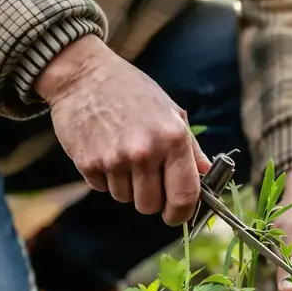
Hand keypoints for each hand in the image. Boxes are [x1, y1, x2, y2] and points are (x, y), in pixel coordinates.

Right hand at [37, 35, 210, 224]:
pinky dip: (105, 177)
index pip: (184, 196)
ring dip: (126, 186)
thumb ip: (191, 149)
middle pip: (150, 205)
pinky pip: (102, 188)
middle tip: (146, 177)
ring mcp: (114, 160)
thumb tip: (208, 177)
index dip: (182, 213)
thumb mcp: (171, 112)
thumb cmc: (132, 91)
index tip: (176, 215)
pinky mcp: (88, 164)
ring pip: (125, 199)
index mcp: (172, 138)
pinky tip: (104, 149)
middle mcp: (145, 152)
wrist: (83, 75)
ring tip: (122, 154)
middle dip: (150, 199)